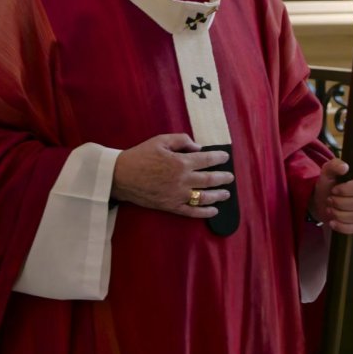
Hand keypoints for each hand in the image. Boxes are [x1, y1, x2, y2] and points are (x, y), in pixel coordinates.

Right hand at [111, 133, 232, 218]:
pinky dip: (205, 213)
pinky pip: (192, 212)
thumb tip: (198, 147)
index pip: (207, 160)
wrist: (121, 176)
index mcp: (181, 162)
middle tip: (231, 177)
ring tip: (226, 194)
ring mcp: (178, 196)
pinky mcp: (171, 207)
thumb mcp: (160, 140)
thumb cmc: (140, 155)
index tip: (225, 157)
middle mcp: (183, 180)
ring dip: (218, 195)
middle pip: (209, 180)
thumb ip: (181, 140)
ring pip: (204, 197)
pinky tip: (213, 211)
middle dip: (223, 178)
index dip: (218, 158)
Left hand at [309, 158, 352, 233]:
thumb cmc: (329, 184)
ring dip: (340, 215)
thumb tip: (345, 167)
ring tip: (330, 210)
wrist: (324, 201)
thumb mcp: (328, 172)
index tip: (334, 190)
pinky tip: (333, 222)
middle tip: (329, 200)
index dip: (347, 190)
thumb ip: (334, 165)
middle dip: (341, 203)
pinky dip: (343, 226)